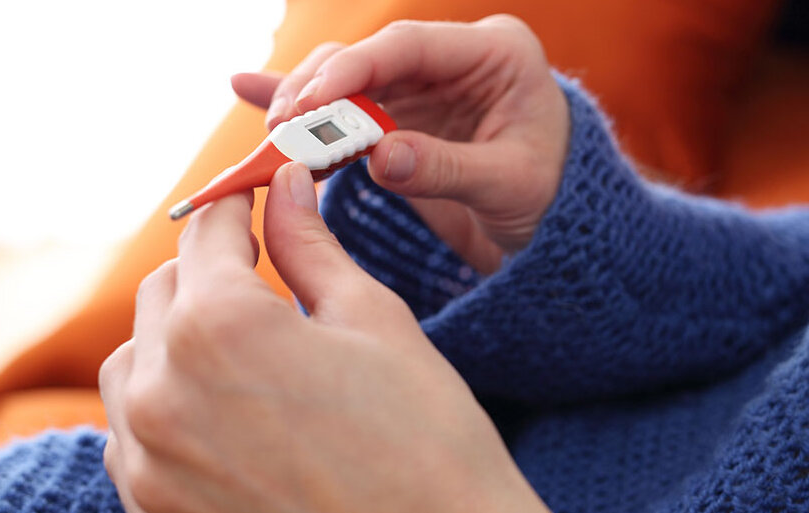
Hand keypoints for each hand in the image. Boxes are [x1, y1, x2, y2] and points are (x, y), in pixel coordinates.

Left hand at [100, 163, 549, 512]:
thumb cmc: (426, 441)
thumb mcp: (373, 323)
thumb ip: (311, 247)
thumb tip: (288, 185)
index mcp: (218, 327)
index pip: (206, 233)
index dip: (236, 207)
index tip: (255, 200)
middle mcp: (161, 393)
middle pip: (161, 293)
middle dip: (208, 274)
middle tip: (264, 277)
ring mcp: (148, 465)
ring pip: (133, 366)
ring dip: (176, 342)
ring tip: (246, 354)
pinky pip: (131, 438)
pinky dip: (165, 410)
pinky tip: (226, 415)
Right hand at [231, 15, 567, 273]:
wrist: (562, 224)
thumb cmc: (554, 196)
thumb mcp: (511, 186)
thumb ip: (446, 169)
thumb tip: (380, 158)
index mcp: (496, 53)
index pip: (411, 45)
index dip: (355, 68)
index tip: (311, 101)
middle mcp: (453, 60)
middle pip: (369, 60)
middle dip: (318, 90)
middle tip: (282, 129)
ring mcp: (423, 85)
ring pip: (347, 81)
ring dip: (305, 106)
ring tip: (271, 137)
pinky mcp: (401, 114)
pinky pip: (345, 105)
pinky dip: (303, 105)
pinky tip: (246, 88)